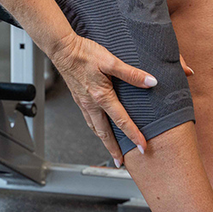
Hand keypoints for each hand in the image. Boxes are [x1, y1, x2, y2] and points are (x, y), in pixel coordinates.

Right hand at [49, 34, 194, 165]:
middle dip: (113, 150)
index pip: (121, 121)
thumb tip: (150, 82)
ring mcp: (83, 103)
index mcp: (101, 97)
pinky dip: (96, 129)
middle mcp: (91, 104)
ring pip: (95, 128)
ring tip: (110, 150)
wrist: (62, 49)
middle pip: (104, 133)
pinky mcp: (79, 98)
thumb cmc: (84, 53)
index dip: (133, 135)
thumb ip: (131, 73)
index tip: (142, 147)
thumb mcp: (110, 61)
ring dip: (104, 141)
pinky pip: (88, 119)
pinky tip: (99, 127)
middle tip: (121, 163)